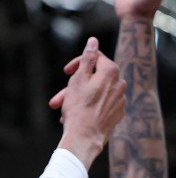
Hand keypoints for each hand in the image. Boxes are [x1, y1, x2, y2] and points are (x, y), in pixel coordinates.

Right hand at [47, 37, 125, 167]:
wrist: (85, 136)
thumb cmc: (79, 107)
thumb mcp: (78, 78)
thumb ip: (87, 58)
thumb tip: (93, 40)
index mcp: (111, 72)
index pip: (95, 58)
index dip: (78, 63)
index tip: (66, 72)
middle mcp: (120, 83)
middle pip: (93, 77)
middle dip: (73, 85)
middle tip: (57, 98)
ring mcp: (120, 99)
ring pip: (95, 91)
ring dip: (77, 97)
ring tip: (61, 109)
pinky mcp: (118, 112)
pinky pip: (101, 104)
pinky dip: (88, 106)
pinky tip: (75, 115)